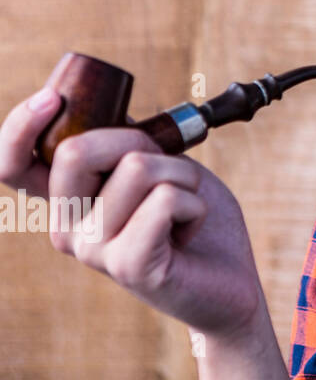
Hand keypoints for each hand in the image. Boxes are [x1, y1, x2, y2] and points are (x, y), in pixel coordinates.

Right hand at [1, 87, 265, 341]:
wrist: (230, 281)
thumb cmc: (191, 218)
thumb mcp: (156, 166)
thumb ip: (121, 144)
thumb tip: (98, 99)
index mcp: (67, 201)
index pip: (11, 164)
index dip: (19, 126)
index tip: (52, 98)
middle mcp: (68, 228)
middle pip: (78, 150)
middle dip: (140, 141)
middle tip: (169, 172)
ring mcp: (93, 249)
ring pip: (138, 168)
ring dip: (183, 175)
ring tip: (185, 208)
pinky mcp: (128, 265)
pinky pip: (166, 199)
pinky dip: (195, 203)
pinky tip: (190, 230)